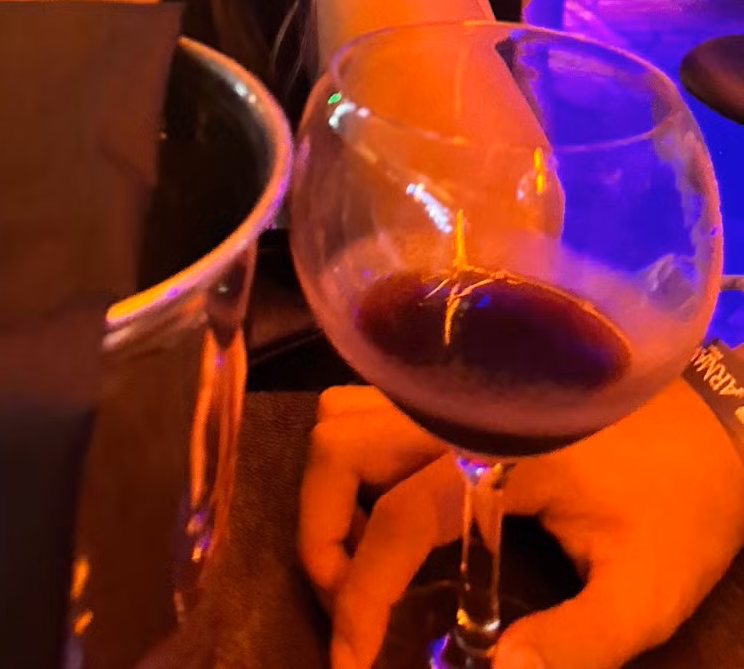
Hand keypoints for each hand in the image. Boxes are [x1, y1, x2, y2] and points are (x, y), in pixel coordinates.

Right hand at [300, 382, 743, 668]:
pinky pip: (374, 401)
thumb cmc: (684, 503)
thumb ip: (572, 645)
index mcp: (496, 453)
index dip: (358, 598)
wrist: (725, 420)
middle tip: (349, 600)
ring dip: (334, 488)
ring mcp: (454, 386)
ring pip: (346, 414)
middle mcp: (458, 406)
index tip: (348, 661)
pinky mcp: (462, 384)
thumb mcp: (644, 592)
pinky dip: (357, 457)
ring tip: (364, 556)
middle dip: (322, 532)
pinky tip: (388, 507)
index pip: (393, 520)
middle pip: (339, 446)